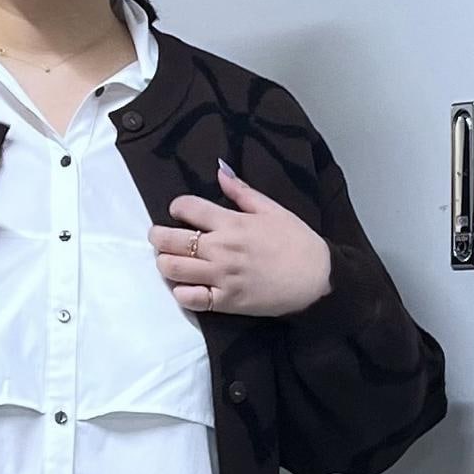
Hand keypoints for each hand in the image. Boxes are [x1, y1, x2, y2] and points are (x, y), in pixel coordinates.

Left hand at [148, 160, 333, 317]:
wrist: (316, 279)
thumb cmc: (295, 241)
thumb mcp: (272, 209)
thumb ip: (242, 191)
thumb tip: (220, 172)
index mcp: (232, 222)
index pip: (188, 208)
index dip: (176, 206)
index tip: (177, 210)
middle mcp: (222, 248)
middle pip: (172, 240)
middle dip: (158, 236)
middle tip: (158, 236)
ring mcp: (221, 277)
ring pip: (175, 269)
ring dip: (164, 263)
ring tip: (167, 260)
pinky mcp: (226, 302)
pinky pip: (191, 298)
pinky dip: (180, 292)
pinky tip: (183, 286)